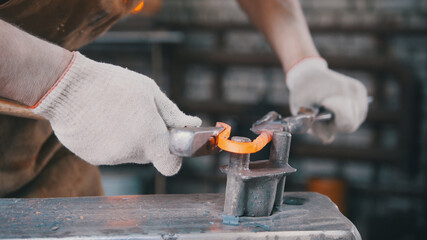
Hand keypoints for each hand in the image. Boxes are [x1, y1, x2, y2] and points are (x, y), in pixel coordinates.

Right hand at [32, 52, 200, 175]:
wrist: (66, 86)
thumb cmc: (113, 84)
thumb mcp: (150, 92)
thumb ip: (173, 114)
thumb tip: (193, 124)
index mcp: (149, 138)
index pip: (171, 166)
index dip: (174, 156)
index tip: (169, 141)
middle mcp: (130, 154)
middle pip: (149, 155)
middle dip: (149, 139)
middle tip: (139, 116)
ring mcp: (109, 158)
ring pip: (128, 153)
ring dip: (127, 138)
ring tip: (113, 113)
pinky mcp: (91, 157)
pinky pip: (108, 152)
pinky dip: (108, 140)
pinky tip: (98, 120)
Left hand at [286, 58, 367, 142]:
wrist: (309, 73)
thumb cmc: (302, 92)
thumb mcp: (300, 111)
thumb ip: (314, 127)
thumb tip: (328, 139)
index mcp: (336, 94)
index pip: (347, 122)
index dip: (332, 128)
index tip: (319, 120)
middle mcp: (352, 91)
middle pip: (352, 124)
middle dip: (336, 126)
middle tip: (320, 116)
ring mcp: (359, 90)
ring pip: (357, 119)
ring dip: (342, 121)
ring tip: (327, 111)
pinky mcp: (361, 90)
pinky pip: (358, 112)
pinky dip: (348, 114)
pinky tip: (335, 108)